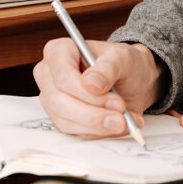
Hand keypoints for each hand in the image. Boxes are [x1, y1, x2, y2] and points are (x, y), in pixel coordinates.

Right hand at [33, 38, 162, 138]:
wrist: (133, 81)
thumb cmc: (124, 63)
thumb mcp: (123, 57)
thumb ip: (108, 67)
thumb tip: (90, 83)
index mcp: (59, 52)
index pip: (62, 76)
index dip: (85, 92)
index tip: (115, 100)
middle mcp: (49, 75)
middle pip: (59, 101)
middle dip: (93, 113)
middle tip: (122, 116)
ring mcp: (52, 99)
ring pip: (65, 120)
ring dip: (97, 125)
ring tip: (125, 121)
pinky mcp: (62, 118)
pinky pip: (74, 132)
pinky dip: (98, 132)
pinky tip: (119, 126)